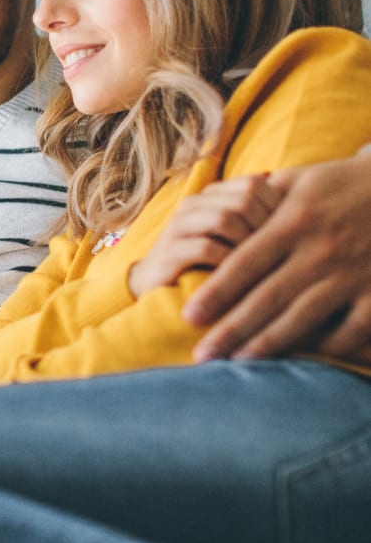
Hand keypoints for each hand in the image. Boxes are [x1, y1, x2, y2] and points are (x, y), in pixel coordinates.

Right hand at [127, 174, 282, 298]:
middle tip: (277, 251)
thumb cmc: (206, 263)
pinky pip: (206, 248)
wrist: (156, 286)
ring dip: (247, 243)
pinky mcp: (169, 252)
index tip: (288, 233)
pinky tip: (236, 275)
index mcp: (209, 196)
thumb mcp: (232, 237)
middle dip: (265, 225)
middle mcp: (192, 204)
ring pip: (225, 219)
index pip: (253, 183)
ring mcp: (178, 226)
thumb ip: (255, 217)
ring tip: (257, 263)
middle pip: (242, 199)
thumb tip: (296, 197)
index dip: (276, 206)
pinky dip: (227, 261)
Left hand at [184, 151, 370, 360]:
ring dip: (268, 344)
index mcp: (294, 221)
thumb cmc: (342, 183)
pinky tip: (301, 360)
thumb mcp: (299, 179)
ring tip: (239, 363)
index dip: (214, 293)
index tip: (189, 316)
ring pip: (302, 318)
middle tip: (202, 354)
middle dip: (230, 330)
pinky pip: (349, 331)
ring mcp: (352, 274)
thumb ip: (258, 201)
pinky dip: (325, 349)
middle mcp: (320, 251)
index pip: (244, 263)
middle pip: (266, 299)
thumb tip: (216, 216)